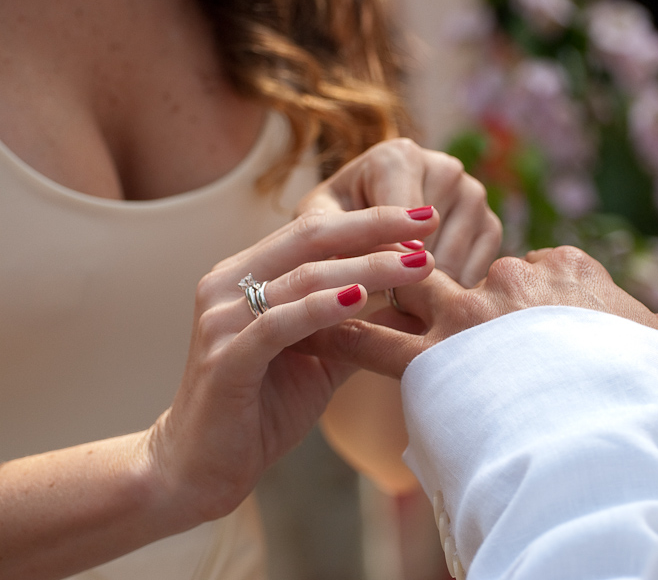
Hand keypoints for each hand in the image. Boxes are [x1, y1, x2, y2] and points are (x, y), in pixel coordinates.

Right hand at [144, 206, 439, 522]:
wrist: (201, 469)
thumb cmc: (263, 409)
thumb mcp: (324, 359)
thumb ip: (360, 326)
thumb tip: (418, 304)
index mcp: (248, 274)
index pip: (316, 231)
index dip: (372, 220)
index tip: (425, 217)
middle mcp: (228, 284)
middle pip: (311, 237)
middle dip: (376, 226)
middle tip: (429, 222)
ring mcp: (222, 318)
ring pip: (302, 277)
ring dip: (367, 267)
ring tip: (418, 265)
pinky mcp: (224, 357)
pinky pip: (279, 324)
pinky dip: (322, 308)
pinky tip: (361, 299)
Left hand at [297, 138, 502, 286]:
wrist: (357, 232)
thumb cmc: (329, 228)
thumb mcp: (319, 230)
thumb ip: (349, 239)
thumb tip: (404, 259)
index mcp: (399, 156)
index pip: (404, 220)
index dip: (390, 262)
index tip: (378, 292)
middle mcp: (445, 167)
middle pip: (433, 245)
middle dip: (407, 282)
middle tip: (385, 308)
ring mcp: (474, 194)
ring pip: (456, 263)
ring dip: (429, 293)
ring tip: (401, 306)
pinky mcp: (491, 224)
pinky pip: (478, 272)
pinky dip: (453, 293)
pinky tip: (426, 299)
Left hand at [309, 217, 657, 377]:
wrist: (618, 453)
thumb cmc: (656, 403)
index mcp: (565, 273)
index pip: (522, 268)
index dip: (509, 294)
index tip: (504, 320)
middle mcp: (511, 284)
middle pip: (459, 269)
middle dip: (432, 274)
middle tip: (404, 291)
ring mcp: (469, 320)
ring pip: (412, 288)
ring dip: (378, 284)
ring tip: (342, 282)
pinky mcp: (435, 365)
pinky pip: (375, 338)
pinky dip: (344, 327)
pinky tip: (311, 323)